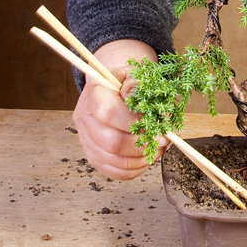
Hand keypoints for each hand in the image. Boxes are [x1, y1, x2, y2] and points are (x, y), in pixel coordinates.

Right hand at [72, 39, 167, 179]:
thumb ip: (136, 84)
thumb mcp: (134, 74)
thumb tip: (134, 96)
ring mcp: (87, 140)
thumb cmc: (128, 83)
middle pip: (111, 142)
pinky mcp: (95, 157)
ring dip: (142, 157)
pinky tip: (147, 156)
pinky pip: (115, 172)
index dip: (134, 122)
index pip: (108, 112)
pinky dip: (136, 168)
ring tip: (158, 147)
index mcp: (93, 94)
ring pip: (114, 160)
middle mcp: (85, 119)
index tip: (154, 122)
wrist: (115, 91)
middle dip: (142, 144)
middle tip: (162, 139)